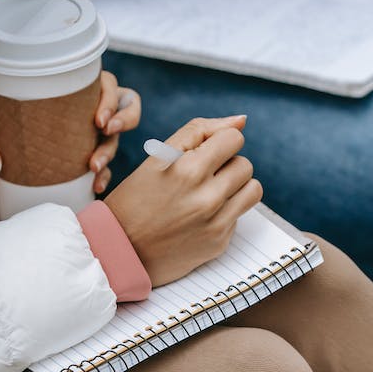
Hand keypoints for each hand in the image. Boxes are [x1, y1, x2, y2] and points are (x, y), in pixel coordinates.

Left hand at [0, 71, 141, 191]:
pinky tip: (94, 187)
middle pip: (123, 107)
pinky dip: (103, 176)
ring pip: (115, 138)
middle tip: (103, 134)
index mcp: (69, 85)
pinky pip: (102, 164)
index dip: (112, 100)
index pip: (108, 84)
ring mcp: (85, 131)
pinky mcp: (79, 154)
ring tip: (93, 169)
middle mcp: (84, 106)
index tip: (98, 119)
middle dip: (121, 122)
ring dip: (110, 153)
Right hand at [106, 115, 262, 286]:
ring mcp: (214, 222)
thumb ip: (200, 131)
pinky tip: (199, 217)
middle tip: (202, 176)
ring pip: (252, 189)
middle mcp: (205, 197)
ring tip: (211, 192)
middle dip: (227, 165)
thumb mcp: (157, 156)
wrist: (120, 251)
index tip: (205, 153)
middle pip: (245, 164)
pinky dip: (225, 212)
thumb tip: (241, 120)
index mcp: (188, 169)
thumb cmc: (135, 198)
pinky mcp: (219, 242)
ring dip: (236, 187)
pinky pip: (239, 215)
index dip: (219, 143)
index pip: (233, 138)